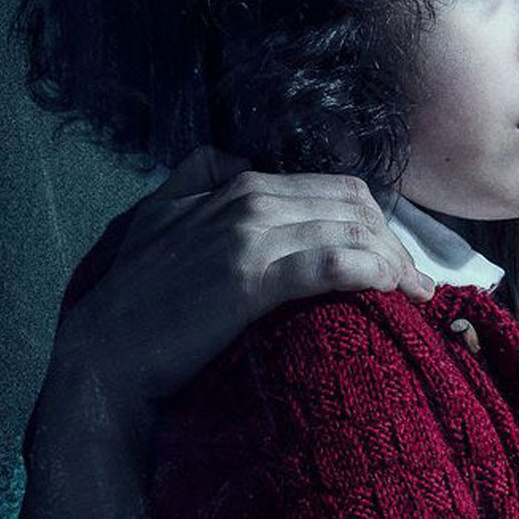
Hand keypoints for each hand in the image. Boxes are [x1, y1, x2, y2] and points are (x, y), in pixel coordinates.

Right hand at [2, 148, 429, 518]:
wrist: (102, 358)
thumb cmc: (134, 301)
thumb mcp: (156, 219)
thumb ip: (195, 178)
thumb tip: (232, 161)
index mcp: (232, 183)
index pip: (333, 187)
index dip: (375, 221)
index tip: (395, 257)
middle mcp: (244, 199)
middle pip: (354, 205)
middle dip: (395, 240)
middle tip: (414, 281)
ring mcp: (246, 236)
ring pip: (352, 232)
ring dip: (396, 261)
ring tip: (415, 295)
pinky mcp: (248, 279)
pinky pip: (335, 264)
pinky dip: (376, 274)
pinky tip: (396, 294)